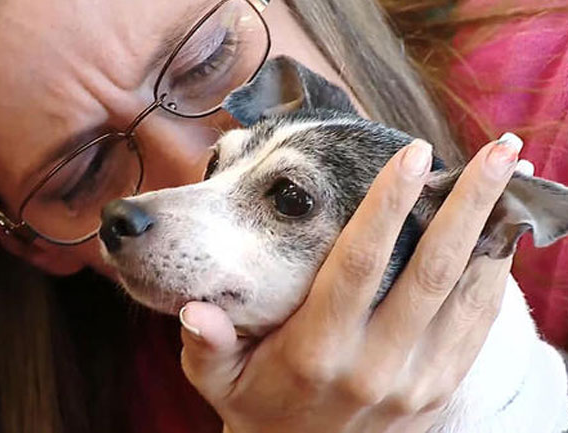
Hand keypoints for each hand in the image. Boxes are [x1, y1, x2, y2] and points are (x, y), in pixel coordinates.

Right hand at [179, 137, 520, 432]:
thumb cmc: (259, 405)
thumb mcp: (220, 381)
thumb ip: (205, 344)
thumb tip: (193, 309)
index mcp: (316, 351)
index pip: (356, 265)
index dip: (386, 206)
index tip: (411, 155)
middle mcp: (373, 364)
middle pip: (429, 271)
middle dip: (464, 205)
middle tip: (494, 149)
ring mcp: (415, 379)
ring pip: (464, 295)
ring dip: (491, 232)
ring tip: (510, 177)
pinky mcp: (439, 388)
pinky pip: (478, 325)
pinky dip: (494, 276)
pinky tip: (502, 234)